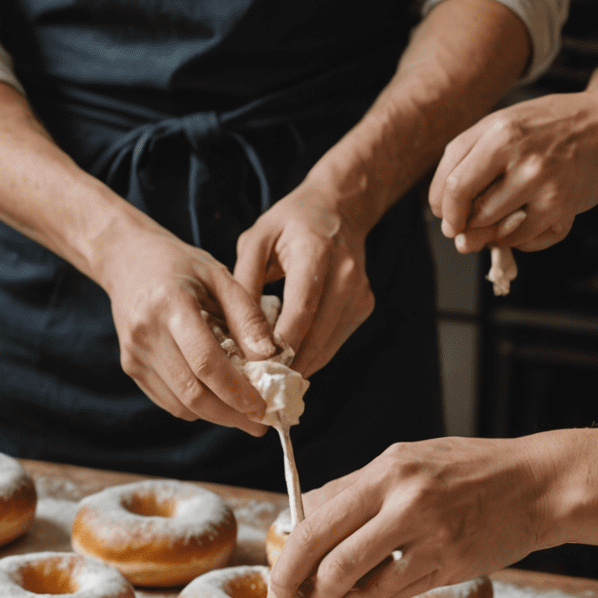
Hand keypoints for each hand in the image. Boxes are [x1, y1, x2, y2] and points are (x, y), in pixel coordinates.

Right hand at [96, 223, 275, 433]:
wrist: (127, 260)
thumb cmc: (180, 265)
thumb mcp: (220, 276)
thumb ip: (246, 316)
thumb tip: (270, 358)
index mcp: (170, 304)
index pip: (205, 362)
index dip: (236, 391)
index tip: (264, 406)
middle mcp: (146, 333)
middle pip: (192, 392)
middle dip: (231, 414)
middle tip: (260, 422)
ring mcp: (134, 353)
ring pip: (181, 404)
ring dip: (216, 414)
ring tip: (244, 412)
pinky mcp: (131, 367)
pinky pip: (169, 401)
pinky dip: (197, 406)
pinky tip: (217, 397)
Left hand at [233, 180, 374, 375]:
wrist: (340, 208)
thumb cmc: (290, 223)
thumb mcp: (256, 240)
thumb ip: (244, 283)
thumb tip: (234, 333)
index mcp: (316, 253)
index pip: (301, 310)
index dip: (280, 345)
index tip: (254, 370)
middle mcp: (346, 275)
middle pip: (316, 335)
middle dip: (286, 365)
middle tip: (255, 389)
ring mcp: (359, 294)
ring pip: (327, 345)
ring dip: (297, 366)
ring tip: (266, 381)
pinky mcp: (363, 307)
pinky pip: (333, 342)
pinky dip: (310, 354)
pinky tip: (286, 362)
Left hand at [265, 434, 551, 597]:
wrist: (541, 483)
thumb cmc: (470, 472)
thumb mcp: (409, 462)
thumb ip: (357, 491)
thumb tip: (303, 520)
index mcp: (386, 471)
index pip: (314, 521)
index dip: (286, 560)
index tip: (277, 586)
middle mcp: (405, 499)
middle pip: (329, 559)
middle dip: (299, 594)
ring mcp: (431, 534)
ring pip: (361, 586)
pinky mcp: (454, 562)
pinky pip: (397, 595)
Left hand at [429, 91, 597, 256]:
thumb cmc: (552, 126)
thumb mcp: (505, 124)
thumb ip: (469, 156)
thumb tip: (443, 210)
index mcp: (499, 132)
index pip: (451, 183)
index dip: (442, 207)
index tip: (445, 215)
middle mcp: (519, 155)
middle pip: (466, 208)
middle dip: (459, 226)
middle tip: (463, 230)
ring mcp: (541, 181)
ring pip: (491, 227)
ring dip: (487, 234)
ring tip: (495, 224)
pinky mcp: (560, 204)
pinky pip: (521, 239)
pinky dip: (515, 240)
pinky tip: (522, 225)